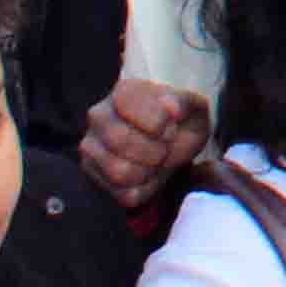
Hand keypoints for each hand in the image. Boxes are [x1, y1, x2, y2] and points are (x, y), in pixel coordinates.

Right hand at [80, 79, 209, 207]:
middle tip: (165, 146)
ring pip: (120, 172)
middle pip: (121, 142)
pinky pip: (124, 194)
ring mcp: (91, 147)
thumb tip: (170, 109)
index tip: (170, 126)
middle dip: (156, 150)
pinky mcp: (95, 176)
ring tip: (156, 160)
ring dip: (150, 172)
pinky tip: (149, 174)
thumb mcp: (194, 106)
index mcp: (123, 92)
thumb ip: (183, 102)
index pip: (137, 113)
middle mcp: (99, 117)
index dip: (161, 125)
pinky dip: (145, 189)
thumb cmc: (181, 120)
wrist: (175, 140)